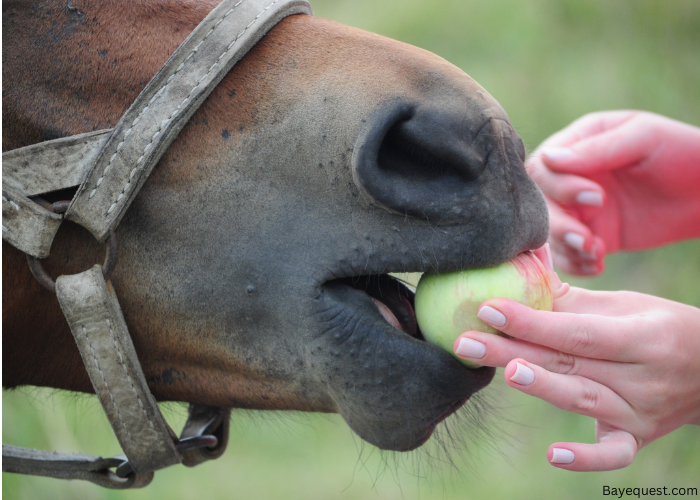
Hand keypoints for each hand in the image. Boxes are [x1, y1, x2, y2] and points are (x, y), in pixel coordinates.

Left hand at [453, 270, 699, 470]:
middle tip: (466, 342)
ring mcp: (640, 412)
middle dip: (515, 351)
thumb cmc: (658, 327)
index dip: (532, 320)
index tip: (487, 308)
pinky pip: (613, 454)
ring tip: (506, 374)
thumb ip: (570, 295)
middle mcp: (642, 376)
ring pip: (584, 400)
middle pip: (570, 363)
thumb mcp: (625, 305)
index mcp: (641, 336)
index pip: (578, 330)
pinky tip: (551, 455)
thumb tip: (522, 265)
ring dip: (544, 387)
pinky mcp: (636, 438)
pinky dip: (586, 458)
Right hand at [526, 111, 699, 275]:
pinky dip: (576, 264)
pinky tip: (598, 265)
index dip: (560, 186)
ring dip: (566, 247)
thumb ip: (598, 149)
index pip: (544, 167)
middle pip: (540, 203)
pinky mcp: (594, 235)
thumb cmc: (683, 152)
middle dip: (559, 224)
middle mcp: (571, 177)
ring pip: (550, 232)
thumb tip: (549, 158)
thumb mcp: (643, 139)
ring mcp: (580, 208)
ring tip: (596, 254)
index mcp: (578, 144)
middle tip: (587, 238)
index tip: (596, 197)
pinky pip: (569, 254)